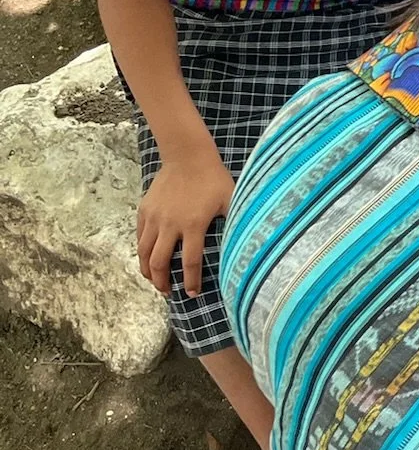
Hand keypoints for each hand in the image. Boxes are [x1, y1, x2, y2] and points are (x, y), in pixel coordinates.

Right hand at [136, 154, 235, 296]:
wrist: (187, 156)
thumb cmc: (213, 178)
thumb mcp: (230, 199)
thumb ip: (236, 221)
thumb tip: (249, 242)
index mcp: (193, 225)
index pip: (189, 262)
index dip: (190, 281)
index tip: (192, 294)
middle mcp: (170, 224)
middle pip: (159, 263)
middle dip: (162, 282)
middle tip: (167, 293)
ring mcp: (154, 218)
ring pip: (144, 252)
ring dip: (147, 271)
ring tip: (154, 281)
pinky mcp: (144, 210)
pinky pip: (139, 237)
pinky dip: (142, 251)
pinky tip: (147, 258)